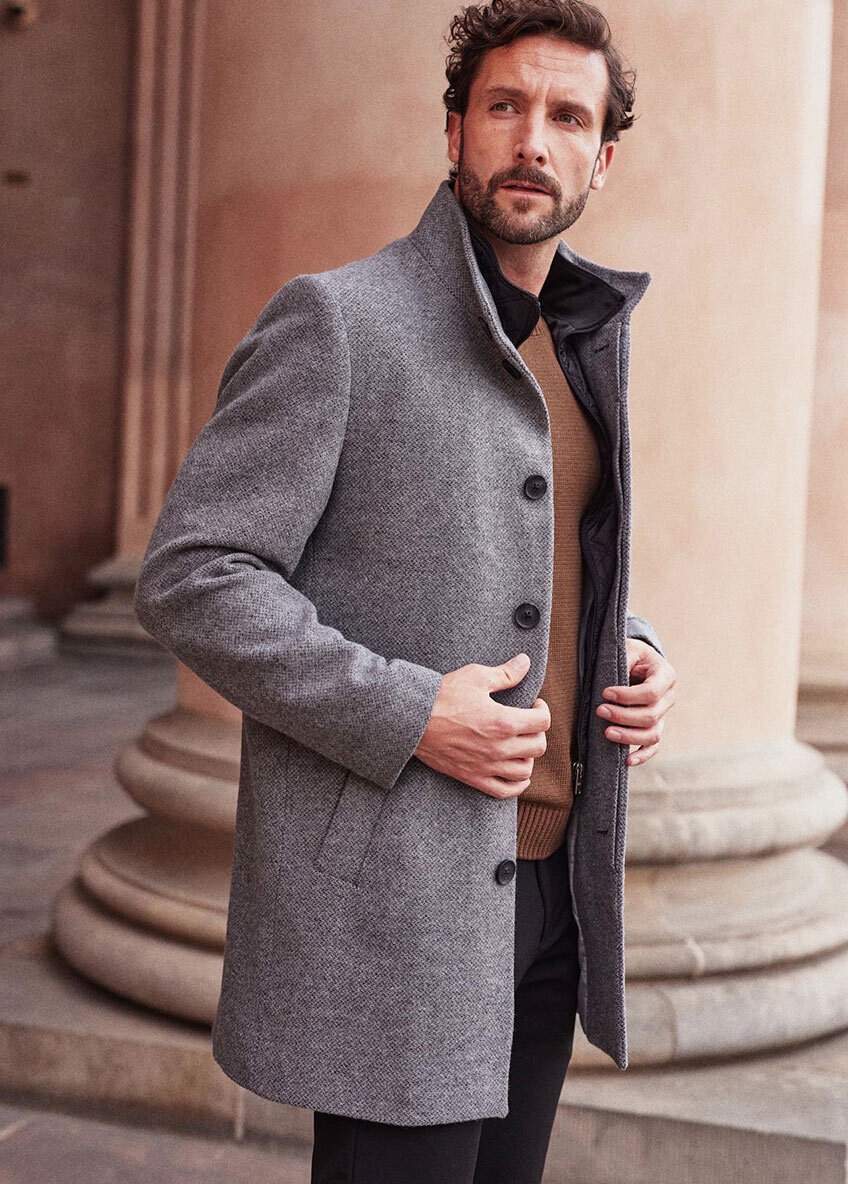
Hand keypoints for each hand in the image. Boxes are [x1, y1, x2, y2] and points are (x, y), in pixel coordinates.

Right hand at [414, 652, 550, 798]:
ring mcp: (487, 765)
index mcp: (503, 721)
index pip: (542, 721)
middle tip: (527, 722)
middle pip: (538, 746)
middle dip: (537, 731)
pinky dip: (517, 784)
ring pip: (526, 770)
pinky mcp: (474, 777)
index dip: (542, 709)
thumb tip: (525, 662)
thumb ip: (505, 673)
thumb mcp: (475, 677)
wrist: (412, 720)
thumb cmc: (442, 697)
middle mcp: (499, 747)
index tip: (534, 704)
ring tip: (520, 744)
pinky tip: (517, 772)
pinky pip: (505, 790)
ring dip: (528, 756)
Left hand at [596, 638, 675, 765]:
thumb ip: (624, 660)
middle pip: (651, 716)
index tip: (605, 693)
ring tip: (607, 732)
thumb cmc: (632, 654)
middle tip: (600, 711)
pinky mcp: (655, 727)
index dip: (628, 696)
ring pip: (652, 734)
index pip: (651, 692)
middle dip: (623, 716)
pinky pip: (653, 746)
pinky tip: (627, 760)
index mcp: (665, 676)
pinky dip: (642, 755)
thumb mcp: (628, 649)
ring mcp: (663, 715)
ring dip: (629, 736)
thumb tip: (611, 684)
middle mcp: (668, 698)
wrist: (639, 661)